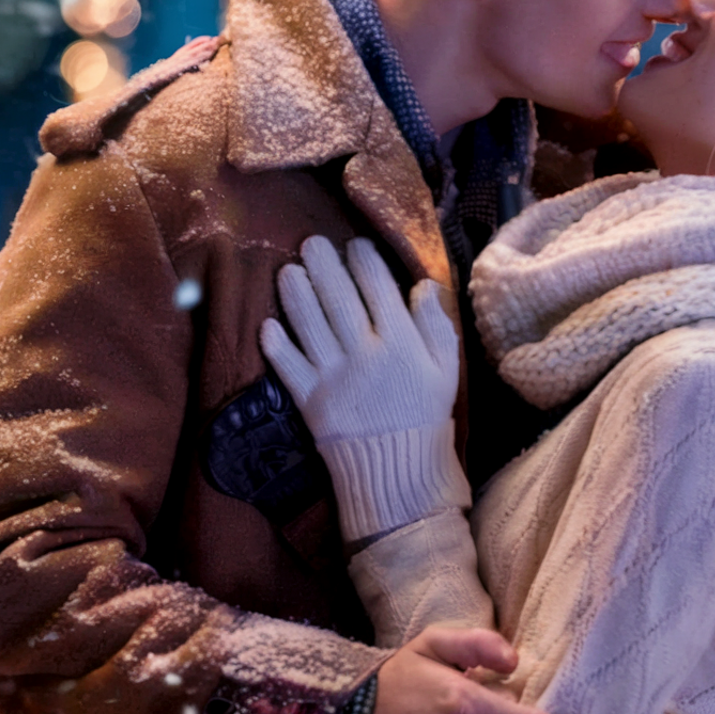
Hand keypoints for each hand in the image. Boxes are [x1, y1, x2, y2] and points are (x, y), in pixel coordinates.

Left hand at [260, 235, 457, 445]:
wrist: (399, 471)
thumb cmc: (424, 413)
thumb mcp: (446, 370)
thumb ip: (435, 325)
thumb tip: (423, 285)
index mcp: (400, 344)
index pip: (379, 291)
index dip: (365, 262)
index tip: (355, 245)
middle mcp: (364, 355)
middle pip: (339, 300)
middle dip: (324, 266)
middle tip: (311, 242)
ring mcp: (333, 377)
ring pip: (309, 326)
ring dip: (295, 295)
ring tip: (288, 271)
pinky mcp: (309, 400)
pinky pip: (288, 367)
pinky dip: (277, 345)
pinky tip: (268, 323)